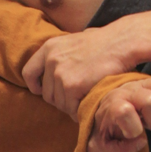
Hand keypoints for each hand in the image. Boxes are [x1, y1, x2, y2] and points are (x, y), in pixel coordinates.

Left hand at [23, 18, 150, 116]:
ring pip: (59, 103)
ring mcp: (60, 73)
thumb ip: (61, 55)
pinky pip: (71, 107)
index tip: (44, 91)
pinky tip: (90, 103)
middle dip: (60, 99)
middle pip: (46, 94)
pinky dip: (80, 110)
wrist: (122, 42)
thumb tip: (55, 70)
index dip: (36, 86)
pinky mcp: (72, 85)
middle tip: (77, 97)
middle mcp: (51, 60)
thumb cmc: (105, 43)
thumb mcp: (74, 41)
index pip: (28, 73)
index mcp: (49, 48)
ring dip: (72, 106)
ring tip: (86, 99)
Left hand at [86, 74, 150, 151]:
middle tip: (147, 125)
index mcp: (111, 106)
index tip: (130, 134)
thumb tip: (141, 141)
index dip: (134, 129)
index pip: (124, 111)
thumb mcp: (100, 149)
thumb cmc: (104, 132)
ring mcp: (141, 83)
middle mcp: (126, 91)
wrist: (103, 112)